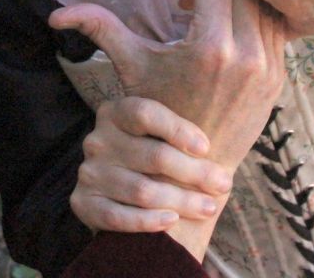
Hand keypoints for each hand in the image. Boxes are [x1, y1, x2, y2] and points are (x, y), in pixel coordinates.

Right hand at [49, 0, 287, 173]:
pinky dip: (258, 10)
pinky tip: (237, 7)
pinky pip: (275, 27)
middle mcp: (245, 54)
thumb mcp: (131, 67)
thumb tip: (56, 16)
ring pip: (264, 3)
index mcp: (209, 46)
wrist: (198, 165)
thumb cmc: (160, 112)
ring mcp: (267, 66)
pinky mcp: (278, 76)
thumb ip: (100, 30)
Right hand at [70, 96, 232, 233]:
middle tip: (223, 184)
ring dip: (181, 201)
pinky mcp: (83, 203)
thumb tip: (230, 91)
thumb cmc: (160, 160)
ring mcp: (89, 172)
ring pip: (141, 190)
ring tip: (209, 207)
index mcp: (115, 112)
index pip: (145, 113)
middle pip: (152, 155)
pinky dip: (147, 221)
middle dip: (194, 172)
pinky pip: (117, 216)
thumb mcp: (165, 134)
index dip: (178, 129)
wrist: (127, 198)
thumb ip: (185, 121)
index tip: (207, 147)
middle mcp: (98, 140)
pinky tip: (172, 220)